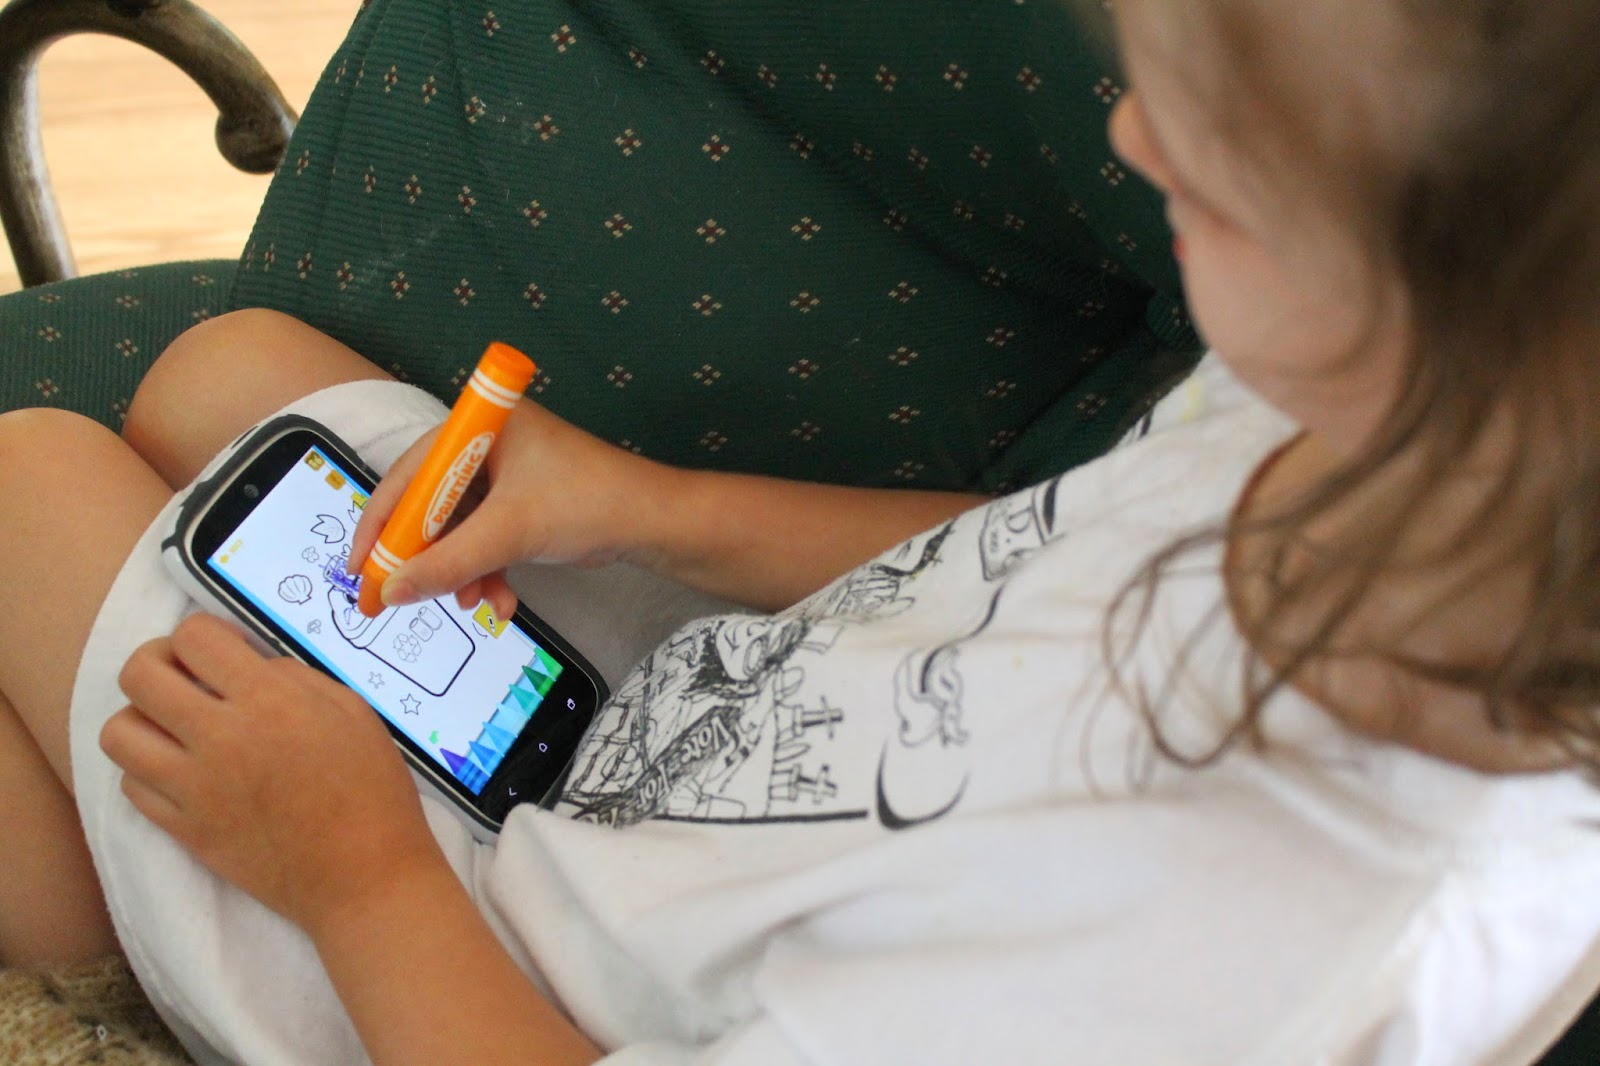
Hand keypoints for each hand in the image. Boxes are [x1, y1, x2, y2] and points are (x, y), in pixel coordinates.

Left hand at [101, 614, 444, 933]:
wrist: (365, 878)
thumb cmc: (373, 791)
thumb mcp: (353, 712)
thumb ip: (295, 678)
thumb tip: (249, 667)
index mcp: (268, 700)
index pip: (193, 637)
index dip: (205, 634)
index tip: (227, 651)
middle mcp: (219, 738)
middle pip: (139, 675)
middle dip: (158, 661)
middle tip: (189, 677)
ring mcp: (193, 788)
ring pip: (118, 732)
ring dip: (143, 718)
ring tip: (178, 727)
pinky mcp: (183, 830)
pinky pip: (132, 786)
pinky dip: (149, 770)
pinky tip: (183, 771)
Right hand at [348, 401, 672, 616]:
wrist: (653, 522)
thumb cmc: (587, 503)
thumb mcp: (508, 534)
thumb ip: (446, 563)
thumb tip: (390, 592)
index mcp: (480, 428)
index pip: (409, 474)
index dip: (381, 523)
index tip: (361, 569)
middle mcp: (488, 445)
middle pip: (431, 506)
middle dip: (427, 558)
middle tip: (401, 599)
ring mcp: (507, 476)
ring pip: (459, 531)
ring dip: (462, 572)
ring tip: (476, 604)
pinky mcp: (524, 504)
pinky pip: (486, 539)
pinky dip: (488, 571)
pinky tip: (500, 601)